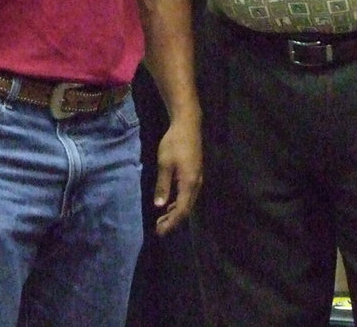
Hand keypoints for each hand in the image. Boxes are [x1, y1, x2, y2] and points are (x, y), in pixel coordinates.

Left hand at [151, 116, 201, 235]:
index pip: (181, 211)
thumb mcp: (164, 163)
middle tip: (158, 228)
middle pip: (187, 209)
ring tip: (162, 219)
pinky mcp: (195, 174)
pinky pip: (188, 195)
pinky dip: (179, 203)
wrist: (188, 125)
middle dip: (173, 221)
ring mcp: (197, 179)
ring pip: (188, 203)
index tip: (159, 232)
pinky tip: (170, 203)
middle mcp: (196, 184)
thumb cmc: (174, 143)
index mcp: (189, 183)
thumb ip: (163, 185)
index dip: (171, 223)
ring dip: (175, 212)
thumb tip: (159, 206)